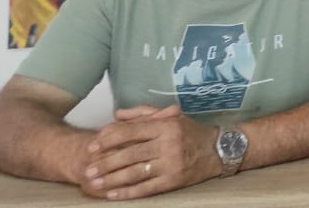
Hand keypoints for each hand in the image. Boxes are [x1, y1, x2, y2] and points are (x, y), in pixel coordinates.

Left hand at [82, 105, 220, 199]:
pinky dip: (128, 192)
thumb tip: (117, 115)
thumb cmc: (192, 132)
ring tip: (95, 183)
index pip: (131, 132)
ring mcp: (172, 164)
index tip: (91, 147)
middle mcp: (168, 144)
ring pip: (136, 172)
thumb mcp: (172, 116)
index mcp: (166, 126)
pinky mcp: (174, 180)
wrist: (220, 149)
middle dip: (105, 163)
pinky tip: (114, 195)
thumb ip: (143, 113)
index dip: (108, 140)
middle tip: (88, 170)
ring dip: (112, 179)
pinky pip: (147, 188)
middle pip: (130, 154)